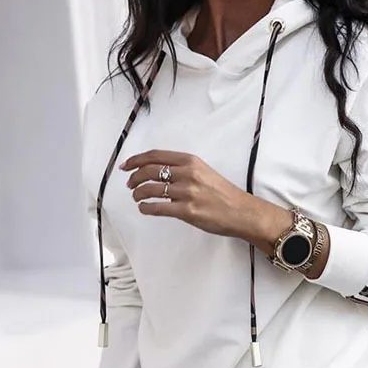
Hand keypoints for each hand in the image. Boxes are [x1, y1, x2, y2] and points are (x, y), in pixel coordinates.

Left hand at [121, 150, 273, 239]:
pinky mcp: (187, 211)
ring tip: (137, 197)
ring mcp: (187, 193)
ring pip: (150, 189)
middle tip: (129, 184)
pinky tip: (144, 208)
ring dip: (138, 193)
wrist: (241, 211)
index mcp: (191, 161)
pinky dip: (146, 208)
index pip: (156, 156)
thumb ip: (183, 170)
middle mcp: (188, 174)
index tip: (126, 166)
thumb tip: (158, 174)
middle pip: (149, 171)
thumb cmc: (223, 194)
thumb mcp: (204, 172)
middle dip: (134, 177)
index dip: (136, 160)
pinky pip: (158, 208)